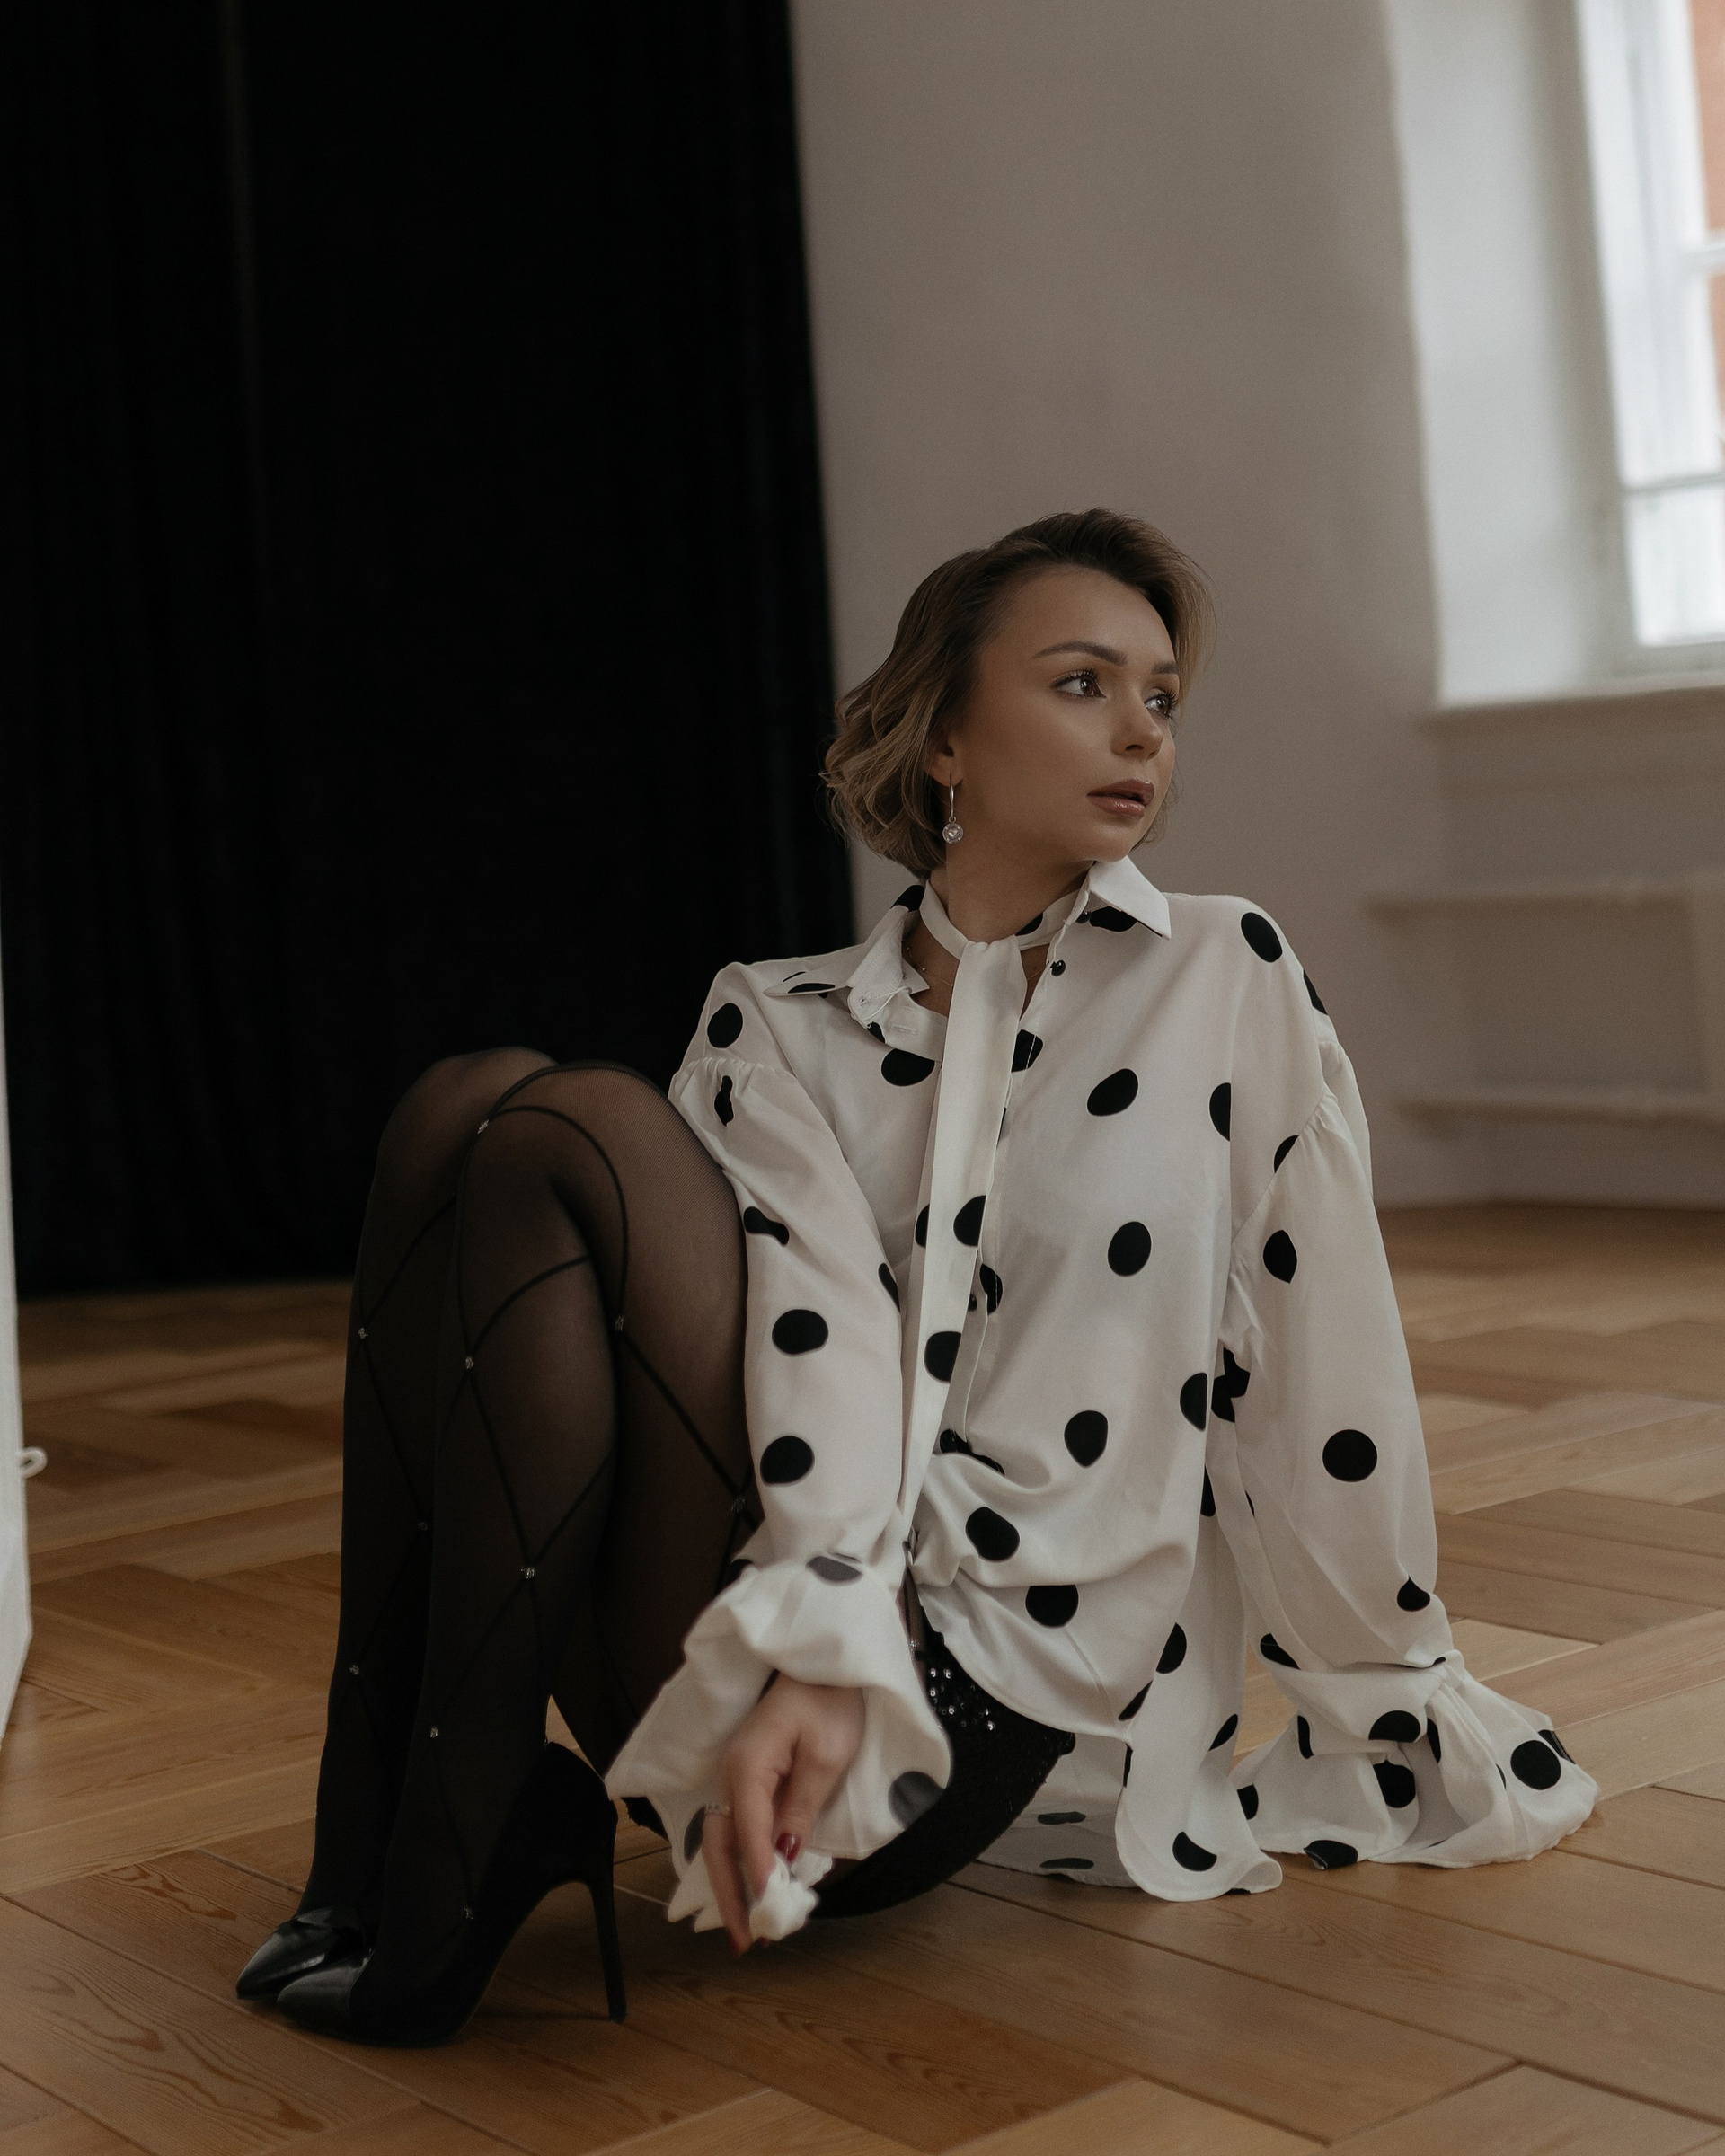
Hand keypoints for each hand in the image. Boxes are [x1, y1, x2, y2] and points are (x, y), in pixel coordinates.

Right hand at [703, 1675, 863, 1953]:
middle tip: (746, 1942)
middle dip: (732, 1894)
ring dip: (734, 1884)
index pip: (748, 1834)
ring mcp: (736, 1777)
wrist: (827, 1665)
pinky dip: (742, 1862)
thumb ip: (801, 1809)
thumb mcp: (826, 1757)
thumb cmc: (832, 1703)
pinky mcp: (748, 1779)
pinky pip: (738, 1827)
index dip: (757, 1877)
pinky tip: (753, 1889)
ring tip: (747, 1927)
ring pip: (724, 1840)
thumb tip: (783, 1858)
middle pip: (721, 1844)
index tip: (768, 1915)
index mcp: (748, 1766)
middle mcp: (732, 1774)